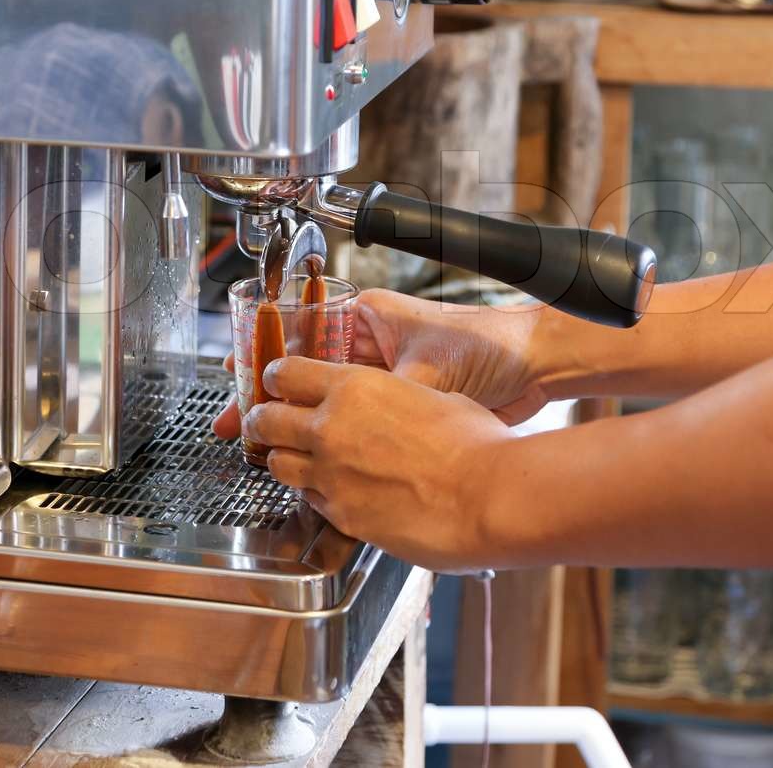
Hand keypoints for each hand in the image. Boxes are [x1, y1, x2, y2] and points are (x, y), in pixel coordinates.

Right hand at [212, 288, 562, 438]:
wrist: (537, 367)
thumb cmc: (491, 346)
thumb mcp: (425, 369)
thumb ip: (385, 397)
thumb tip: (349, 427)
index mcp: (368, 316)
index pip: (300, 331)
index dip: (264, 356)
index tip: (236, 377)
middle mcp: (369, 343)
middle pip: (303, 369)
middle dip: (268, 396)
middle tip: (236, 421)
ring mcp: (382, 375)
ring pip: (323, 398)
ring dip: (295, 420)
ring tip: (261, 444)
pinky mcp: (398, 404)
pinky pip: (351, 420)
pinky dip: (329, 436)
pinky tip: (310, 456)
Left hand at [244, 356, 513, 570]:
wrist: (488, 496)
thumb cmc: (474, 444)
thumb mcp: (431, 395)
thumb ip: (395, 397)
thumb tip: (395, 403)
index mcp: (353, 387)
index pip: (286, 372)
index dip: (277, 378)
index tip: (277, 382)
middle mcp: (330, 428)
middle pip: (266, 419)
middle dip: (263, 419)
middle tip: (267, 422)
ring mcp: (331, 475)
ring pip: (277, 464)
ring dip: (283, 459)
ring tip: (295, 459)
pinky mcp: (341, 516)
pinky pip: (310, 501)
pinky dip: (315, 494)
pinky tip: (335, 492)